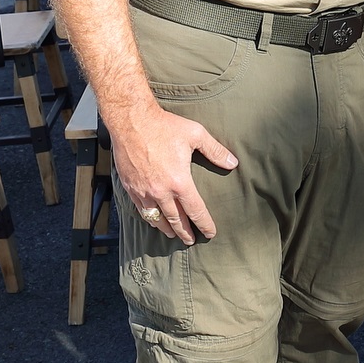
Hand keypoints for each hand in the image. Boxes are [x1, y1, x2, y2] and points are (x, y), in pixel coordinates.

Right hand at [110, 106, 237, 244]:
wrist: (131, 122)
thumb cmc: (165, 126)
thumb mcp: (196, 135)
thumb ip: (215, 151)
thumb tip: (233, 163)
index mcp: (179, 182)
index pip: (195, 210)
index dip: (204, 223)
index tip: (211, 233)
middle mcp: (160, 191)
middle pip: (175, 220)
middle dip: (185, 232)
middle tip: (191, 240)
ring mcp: (143, 191)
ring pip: (156, 219)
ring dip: (166, 229)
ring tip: (173, 234)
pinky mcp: (130, 187)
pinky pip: (141, 209)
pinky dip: (149, 218)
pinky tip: (153, 219)